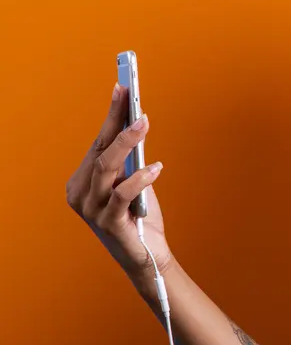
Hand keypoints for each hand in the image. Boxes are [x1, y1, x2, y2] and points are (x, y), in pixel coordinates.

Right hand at [66, 83, 172, 289]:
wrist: (147, 256)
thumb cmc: (139, 216)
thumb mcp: (134, 182)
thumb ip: (131, 159)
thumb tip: (139, 123)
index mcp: (83, 181)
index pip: (98, 142)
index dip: (111, 115)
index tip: (122, 88)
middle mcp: (81, 194)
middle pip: (100, 151)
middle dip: (117, 123)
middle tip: (136, 103)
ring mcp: (91, 210)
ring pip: (106, 167)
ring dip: (126, 142)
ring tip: (144, 124)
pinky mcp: (108, 223)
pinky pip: (121, 194)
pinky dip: (140, 178)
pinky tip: (156, 168)